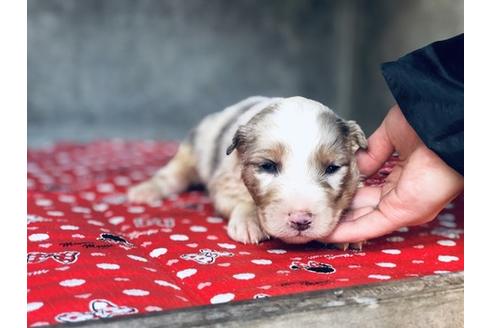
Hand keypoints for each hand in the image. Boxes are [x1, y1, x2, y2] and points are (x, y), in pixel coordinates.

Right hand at [323, 105, 462, 242]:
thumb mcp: (390, 135)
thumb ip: (371, 152)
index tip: (322, 195)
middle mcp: (400, 193)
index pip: (366, 190)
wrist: (439, 125)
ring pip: (362, 221)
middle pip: (362, 208)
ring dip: (338, 226)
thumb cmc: (424, 124)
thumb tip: (351, 164)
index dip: (343, 194)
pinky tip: (326, 233)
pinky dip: (347, 232)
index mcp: (400, 175)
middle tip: (312, 214)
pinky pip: (370, 227)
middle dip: (337, 212)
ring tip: (312, 228)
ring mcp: (400, 205)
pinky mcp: (401, 213)